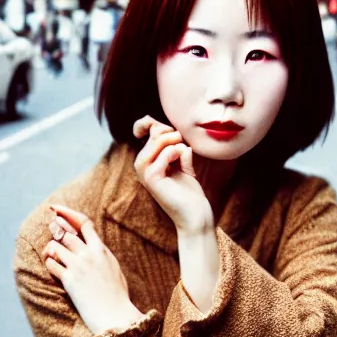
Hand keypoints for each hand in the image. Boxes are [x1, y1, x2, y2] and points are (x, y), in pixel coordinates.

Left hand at [41, 204, 144, 335]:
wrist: (115, 316)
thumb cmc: (116, 295)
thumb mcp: (113, 267)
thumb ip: (101, 253)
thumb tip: (90, 243)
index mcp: (102, 250)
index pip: (83, 223)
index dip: (67, 213)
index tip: (56, 209)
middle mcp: (89, 255)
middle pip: (65, 233)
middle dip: (55, 231)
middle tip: (51, 232)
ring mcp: (78, 267)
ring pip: (55, 246)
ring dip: (51, 249)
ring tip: (52, 254)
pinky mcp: (69, 280)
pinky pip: (51, 264)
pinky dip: (50, 264)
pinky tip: (54, 268)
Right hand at [133, 115, 212, 234]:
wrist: (194, 215)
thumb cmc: (190, 191)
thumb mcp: (181, 162)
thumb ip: (172, 144)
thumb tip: (166, 127)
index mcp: (146, 159)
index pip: (143, 126)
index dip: (154, 121)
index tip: (172, 133)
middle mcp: (141, 164)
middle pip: (155, 131)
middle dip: (174, 134)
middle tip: (184, 150)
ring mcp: (144, 172)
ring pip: (159, 139)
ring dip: (177, 143)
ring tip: (184, 157)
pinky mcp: (151, 178)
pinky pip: (167, 152)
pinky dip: (180, 155)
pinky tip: (185, 168)